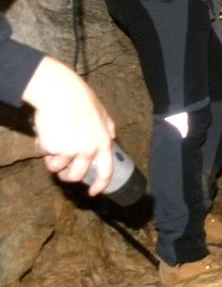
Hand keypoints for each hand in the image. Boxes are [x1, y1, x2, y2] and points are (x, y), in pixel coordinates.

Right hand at [22, 56, 115, 195]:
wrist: (61, 93)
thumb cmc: (81, 99)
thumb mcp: (102, 113)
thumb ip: (107, 127)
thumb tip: (113, 136)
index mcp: (103, 142)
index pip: (107, 171)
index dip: (100, 184)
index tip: (94, 192)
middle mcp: (89, 150)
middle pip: (76, 176)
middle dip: (67, 176)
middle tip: (61, 170)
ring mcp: (71, 151)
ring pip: (57, 168)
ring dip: (52, 160)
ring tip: (52, 143)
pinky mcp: (55, 149)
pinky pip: (45, 156)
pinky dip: (42, 149)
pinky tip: (45, 134)